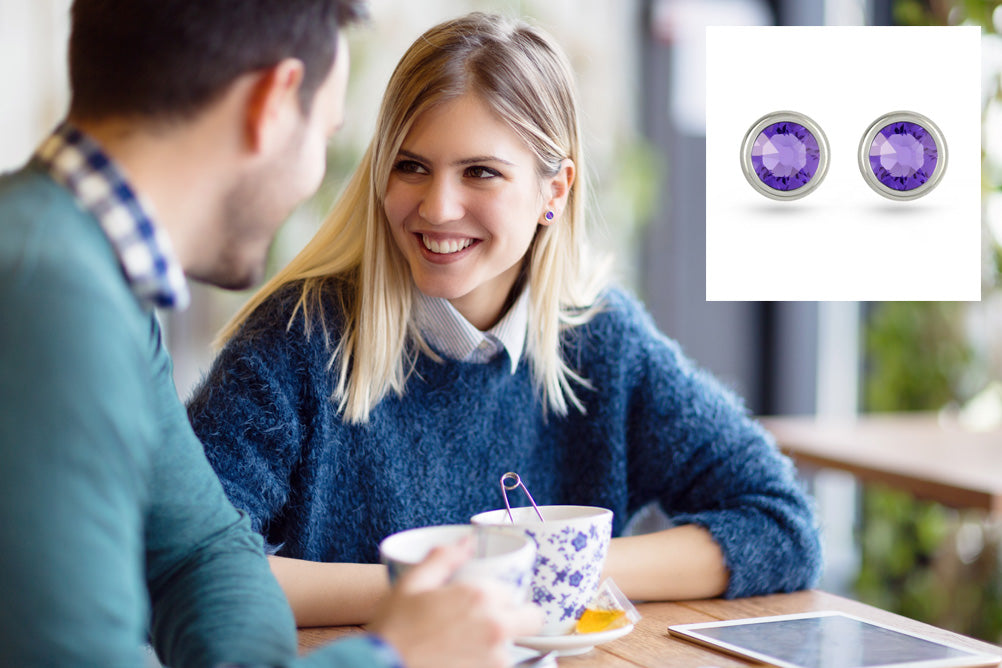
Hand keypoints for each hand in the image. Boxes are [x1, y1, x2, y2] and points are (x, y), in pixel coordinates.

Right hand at [368, 541, 542, 667]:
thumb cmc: (392, 630)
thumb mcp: (411, 584)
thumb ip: (443, 559)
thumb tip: (466, 542)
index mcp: (480, 596)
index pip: (517, 592)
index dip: (503, 596)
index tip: (487, 601)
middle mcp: (496, 627)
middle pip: (532, 620)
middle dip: (517, 618)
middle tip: (489, 622)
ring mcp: (495, 659)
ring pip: (514, 646)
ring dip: (497, 643)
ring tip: (463, 644)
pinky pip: (498, 667)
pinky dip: (484, 662)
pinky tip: (458, 658)